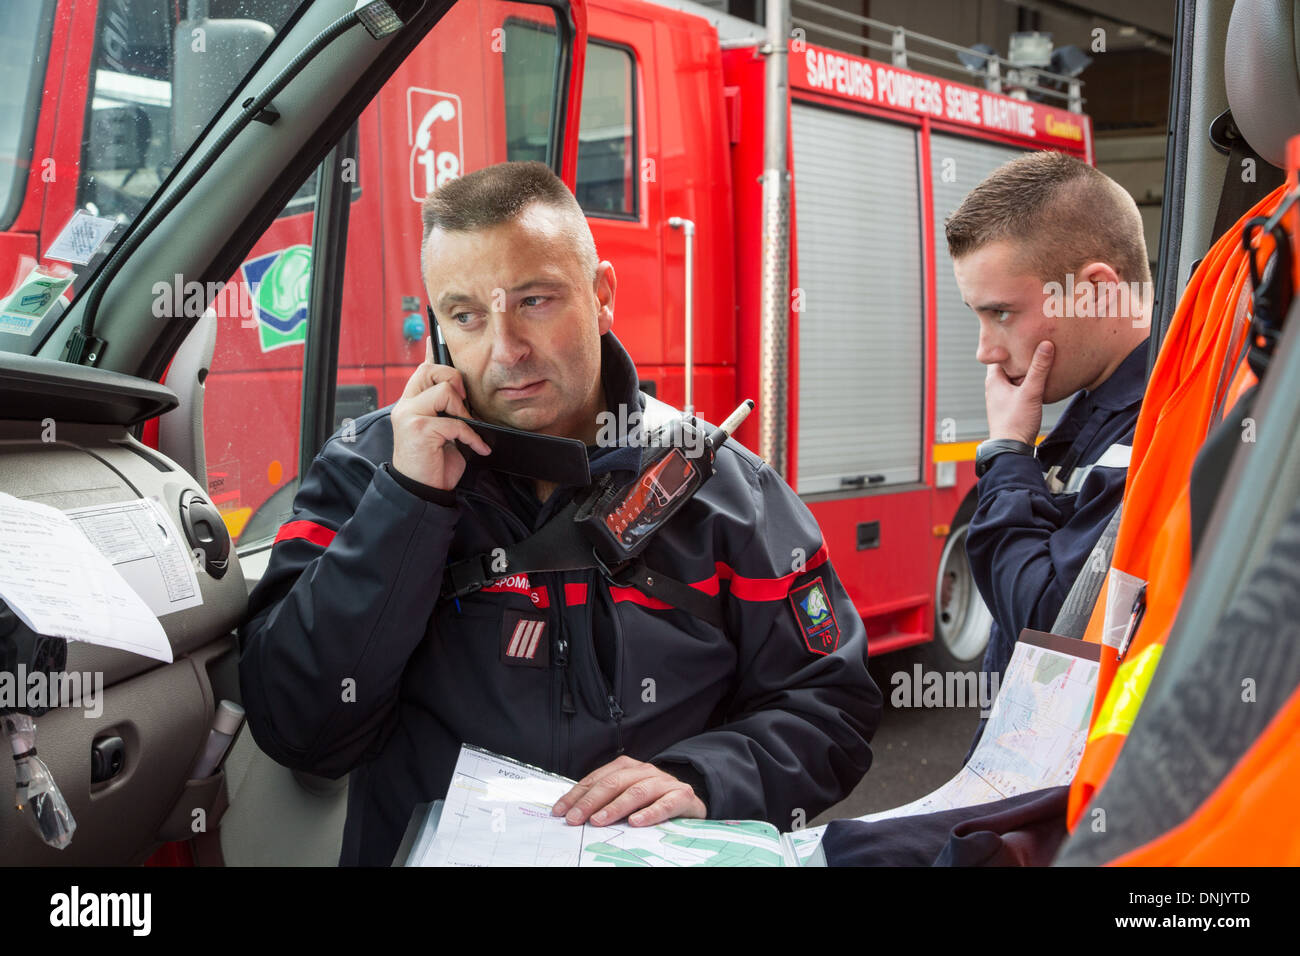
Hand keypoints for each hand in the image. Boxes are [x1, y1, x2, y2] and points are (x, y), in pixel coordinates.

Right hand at [390, 336, 490, 490]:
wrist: (421, 491)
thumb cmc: (433, 463)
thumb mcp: (441, 432)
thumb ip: (446, 411)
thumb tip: (465, 394)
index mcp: (410, 403)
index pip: (422, 368)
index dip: (432, 352)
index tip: (436, 337)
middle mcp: (406, 405)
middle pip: (433, 370)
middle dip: (456, 382)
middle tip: (464, 407)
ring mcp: (410, 415)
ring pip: (446, 391)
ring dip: (464, 412)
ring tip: (466, 431)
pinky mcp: (420, 429)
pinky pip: (456, 422)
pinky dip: (472, 437)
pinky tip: (478, 448)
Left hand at [552, 755, 706, 826]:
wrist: (691, 801)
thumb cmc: (653, 801)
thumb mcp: (627, 797)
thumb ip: (605, 801)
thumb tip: (572, 813)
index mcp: (627, 767)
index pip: (596, 780)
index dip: (576, 795)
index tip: (560, 811)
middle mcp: (644, 771)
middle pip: (613, 783)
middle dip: (590, 801)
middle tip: (574, 819)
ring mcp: (664, 782)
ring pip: (637, 791)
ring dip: (615, 807)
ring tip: (599, 820)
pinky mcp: (682, 796)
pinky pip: (665, 804)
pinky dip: (650, 813)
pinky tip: (636, 822)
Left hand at [985, 340, 1053, 444]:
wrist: (1011, 449)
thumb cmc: (1015, 423)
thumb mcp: (1030, 392)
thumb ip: (1039, 369)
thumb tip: (1046, 345)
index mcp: (994, 380)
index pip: (1000, 354)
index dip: (1011, 343)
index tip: (1023, 334)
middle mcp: (995, 387)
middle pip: (1009, 364)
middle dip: (1021, 356)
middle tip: (1035, 344)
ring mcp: (1001, 397)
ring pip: (1014, 377)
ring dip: (1026, 370)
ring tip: (1040, 360)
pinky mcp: (1010, 406)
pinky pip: (1018, 388)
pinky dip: (1027, 382)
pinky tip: (1040, 382)